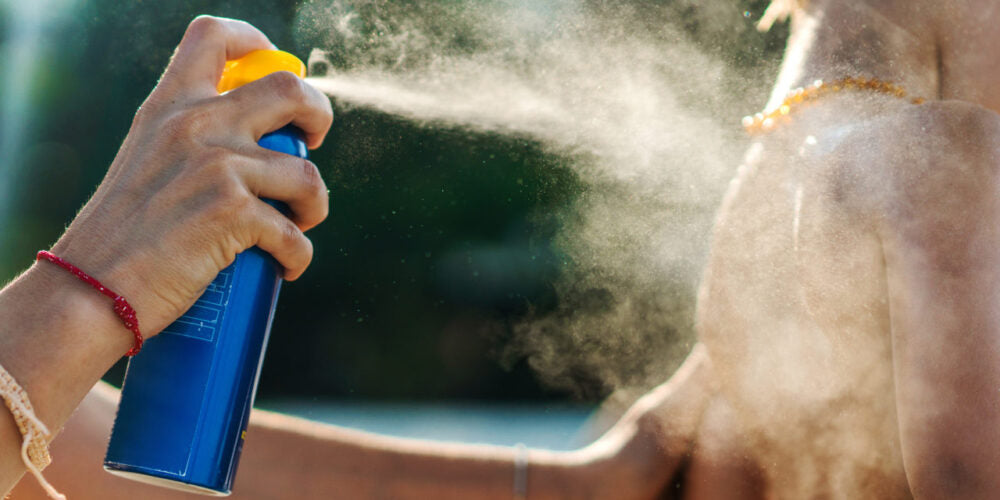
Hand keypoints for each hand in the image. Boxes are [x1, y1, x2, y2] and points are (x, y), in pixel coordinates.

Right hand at [48, 16, 332, 336]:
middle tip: (312, 145)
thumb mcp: (146, 161)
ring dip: (315, 206)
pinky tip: (286, 266)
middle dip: (319, 115)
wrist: (91, 290)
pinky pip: (296, 234)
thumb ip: (188, 142)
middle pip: (289, 89)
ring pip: (308, 174)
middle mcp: (196, 125)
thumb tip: (247, 147)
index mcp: (170, 106)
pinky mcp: (233, 212)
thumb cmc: (120, 238)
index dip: (255, 43)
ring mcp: (218, 166)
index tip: (274, 65)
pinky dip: (299, 256)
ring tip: (298, 225)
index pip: (213, 37)